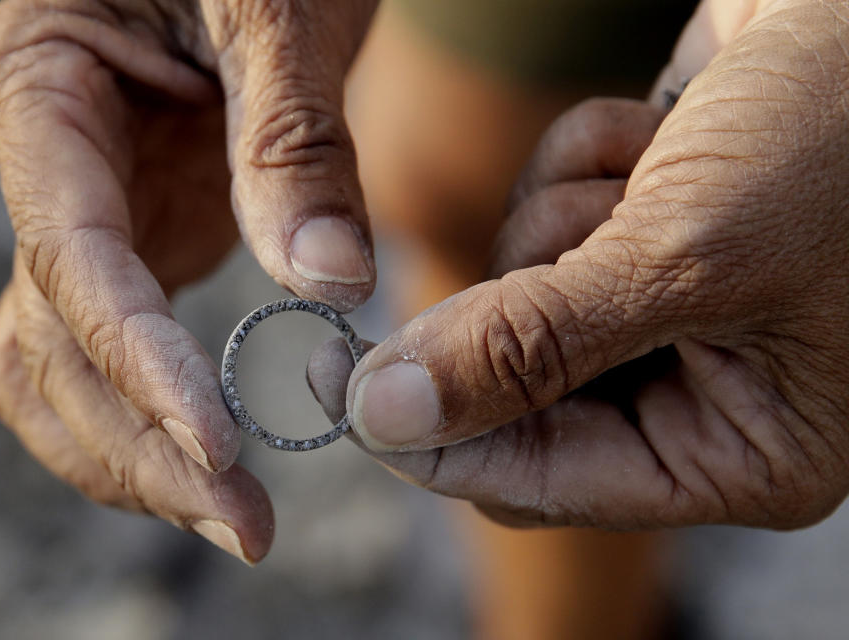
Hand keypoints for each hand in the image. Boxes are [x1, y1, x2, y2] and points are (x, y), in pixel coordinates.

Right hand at [0, 0, 377, 562]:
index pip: (70, 254)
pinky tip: (210, 463)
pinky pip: (108, 353)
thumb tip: (329, 283)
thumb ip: (292, 139)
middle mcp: (43, 165)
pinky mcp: (134, 241)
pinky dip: (147, 418)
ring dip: (130, 455)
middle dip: (139, 443)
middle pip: (53, 339)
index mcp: (40, 86)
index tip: (216, 444)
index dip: (136, 360)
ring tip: (230, 517)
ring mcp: (85, 212)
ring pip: (56, 367)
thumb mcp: (278, 8)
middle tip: (242, 523)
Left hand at [310, 0, 848, 529]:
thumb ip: (526, 351)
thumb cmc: (838, 140)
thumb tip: (384, 418)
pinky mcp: (634, 230)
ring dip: (567, 214)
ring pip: (516, 296)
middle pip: (515, 394)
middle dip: (526, 301)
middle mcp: (698, 396)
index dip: (429, 439)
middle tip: (566, 238)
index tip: (334, 383)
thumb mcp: (681, 259)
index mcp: (739, 452)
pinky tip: (666, 130)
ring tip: (667, 166)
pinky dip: (584, 160)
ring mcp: (663, 310)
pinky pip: (543, 213)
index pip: (536, 482)